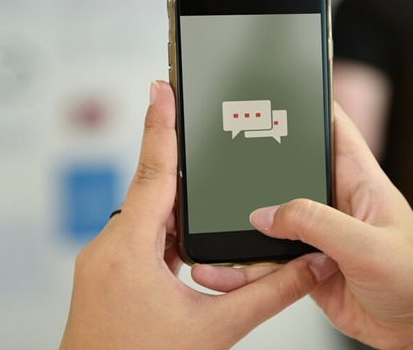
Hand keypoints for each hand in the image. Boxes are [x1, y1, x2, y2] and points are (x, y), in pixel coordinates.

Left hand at [59, 81, 337, 349]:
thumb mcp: (216, 330)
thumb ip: (269, 294)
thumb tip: (310, 265)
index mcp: (129, 250)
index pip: (152, 173)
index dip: (160, 126)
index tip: (161, 87)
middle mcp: (107, 249)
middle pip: (150, 191)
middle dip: (180, 166)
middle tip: (201, 131)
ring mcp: (101, 263)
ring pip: (144, 218)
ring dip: (175, 208)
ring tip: (207, 196)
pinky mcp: (104, 276)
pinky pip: (137, 239)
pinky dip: (164, 235)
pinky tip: (187, 249)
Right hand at [194, 105, 412, 349]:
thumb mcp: (369, 245)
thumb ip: (317, 224)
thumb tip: (267, 214)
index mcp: (360, 180)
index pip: (334, 128)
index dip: (309, 104)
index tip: (277, 88)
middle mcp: (337, 203)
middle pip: (290, 172)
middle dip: (258, 166)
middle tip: (223, 158)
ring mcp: (320, 236)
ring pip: (273, 220)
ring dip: (246, 224)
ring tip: (214, 222)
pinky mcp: (307, 267)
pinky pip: (270, 260)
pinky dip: (247, 265)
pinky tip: (228, 267)